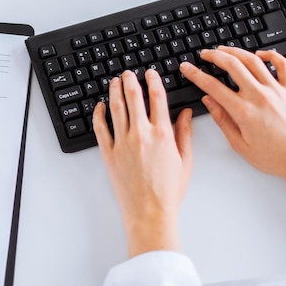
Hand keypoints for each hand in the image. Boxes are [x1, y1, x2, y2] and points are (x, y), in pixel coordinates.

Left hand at [93, 69, 192, 257]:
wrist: (150, 212)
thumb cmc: (168, 190)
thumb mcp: (185, 160)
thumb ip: (184, 133)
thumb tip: (185, 113)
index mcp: (162, 134)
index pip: (157, 98)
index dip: (153, 81)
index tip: (150, 74)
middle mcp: (141, 134)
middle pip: (134, 98)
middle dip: (130, 81)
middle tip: (128, 73)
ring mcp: (122, 143)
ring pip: (116, 108)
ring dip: (115, 91)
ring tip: (114, 82)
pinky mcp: (108, 153)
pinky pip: (100, 128)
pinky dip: (99, 114)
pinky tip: (100, 106)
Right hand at [180, 46, 285, 193]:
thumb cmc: (275, 157)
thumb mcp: (240, 144)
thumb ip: (222, 120)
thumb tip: (209, 101)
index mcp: (244, 111)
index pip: (213, 86)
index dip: (196, 74)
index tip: (187, 68)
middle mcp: (259, 96)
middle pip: (232, 65)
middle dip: (214, 56)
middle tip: (204, 54)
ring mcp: (277, 91)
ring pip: (254, 61)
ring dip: (236, 51)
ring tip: (224, 49)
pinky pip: (282, 65)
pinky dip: (271, 55)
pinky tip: (260, 54)